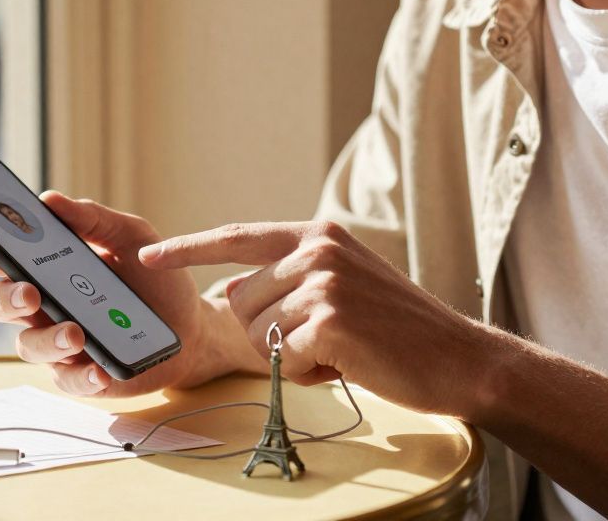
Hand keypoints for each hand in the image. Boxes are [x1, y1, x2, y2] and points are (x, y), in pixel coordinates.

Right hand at [0, 191, 218, 397]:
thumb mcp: (130, 236)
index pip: (3, 259)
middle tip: (30, 293)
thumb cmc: (152, 277)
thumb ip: (92, 218)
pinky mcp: (83, 374)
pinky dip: (82, 376)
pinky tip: (99, 368)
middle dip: (8, 298)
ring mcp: (59, 342)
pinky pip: (68, 380)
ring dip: (47, 339)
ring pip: (28, 345)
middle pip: (2, 304)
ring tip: (76, 333)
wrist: (191, 323)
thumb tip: (51, 200)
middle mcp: (44, 305)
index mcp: (47, 267)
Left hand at [139, 220, 493, 418]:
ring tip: (340, 351)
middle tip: (326, 341)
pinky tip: (347, 364)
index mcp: (319, 234)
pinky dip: (308, 373)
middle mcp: (318, 249)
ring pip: (258, 332)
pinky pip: (282, 358)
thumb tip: (229, 294)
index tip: (148, 257)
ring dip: (290, 356)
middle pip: (242, 301)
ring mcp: (323, 282)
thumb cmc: (398, 330)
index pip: (237, 238)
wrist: (459, 358)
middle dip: (270, 334)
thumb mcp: (344, 283)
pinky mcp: (329, 320)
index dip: (188, 248)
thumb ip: (290, 278)